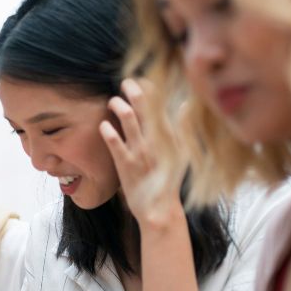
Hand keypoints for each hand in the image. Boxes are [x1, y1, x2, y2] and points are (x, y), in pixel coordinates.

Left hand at [99, 79, 184, 228]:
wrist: (159, 210)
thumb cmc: (168, 180)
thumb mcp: (181, 153)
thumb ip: (182, 128)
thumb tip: (187, 105)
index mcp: (168, 135)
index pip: (160, 103)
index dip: (149, 87)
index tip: (140, 81)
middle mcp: (155, 140)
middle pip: (144, 105)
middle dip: (133, 88)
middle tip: (125, 82)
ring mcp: (140, 151)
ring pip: (128, 118)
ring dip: (118, 104)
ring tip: (113, 101)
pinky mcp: (125, 164)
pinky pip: (114, 141)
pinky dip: (107, 129)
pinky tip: (104, 125)